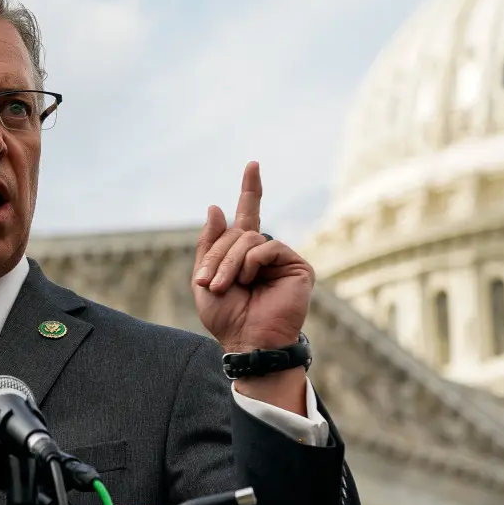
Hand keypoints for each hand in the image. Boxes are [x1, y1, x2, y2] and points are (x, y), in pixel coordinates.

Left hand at [193, 161, 314, 353]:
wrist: (247, 340)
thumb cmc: (226, 316)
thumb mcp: (205, 278)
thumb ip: (209, 244)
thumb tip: (216, 207)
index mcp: (244, 253)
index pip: (249, 214)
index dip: (251, 190)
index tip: (252, 165)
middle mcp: (264, 252)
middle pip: (236, 231)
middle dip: (218, 255)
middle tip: (210, 283)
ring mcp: (282, 258)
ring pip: (249, 238)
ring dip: (231, 262)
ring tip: (229, 286)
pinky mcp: (298, 266)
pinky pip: (268, 247)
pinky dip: (253, 262)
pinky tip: (252, 281)